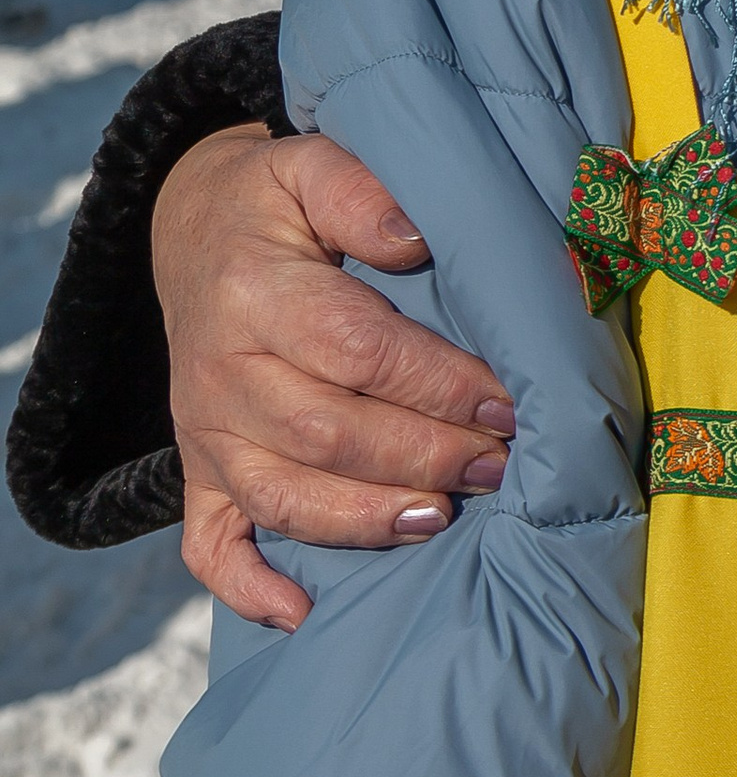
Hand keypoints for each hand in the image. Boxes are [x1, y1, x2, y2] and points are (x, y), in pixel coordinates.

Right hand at [153, 124, 516, 631]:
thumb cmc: (276, 203)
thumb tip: (414, 239)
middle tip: (500, 463)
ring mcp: (204, 432)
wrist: (191, 232)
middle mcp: (219, 371)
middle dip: (423, 456)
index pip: (355, 350)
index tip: (506, 400)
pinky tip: (306, 612)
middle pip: (326, 433)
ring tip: (442, 520)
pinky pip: (209, 546)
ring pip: (282, 496)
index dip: (435, 383)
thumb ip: (361, 191)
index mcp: (253, 291)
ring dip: (366, 519)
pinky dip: (250, 588)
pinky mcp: (198, 472)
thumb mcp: (310, 163)